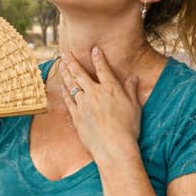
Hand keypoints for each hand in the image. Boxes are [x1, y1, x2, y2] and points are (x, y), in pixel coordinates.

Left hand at [60, 47, 141, 162]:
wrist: (113, 147)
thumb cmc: (128, 128)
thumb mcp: (135, 107)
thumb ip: (131, 91)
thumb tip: (133, 78)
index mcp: (111, 89)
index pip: (103, 69)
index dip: (98, 58)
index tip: (94, 49)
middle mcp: (95, 94)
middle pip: (80, 74)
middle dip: (71, 62)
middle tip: (65, 53)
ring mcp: (83, 104)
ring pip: (71, 85)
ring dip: (65, 73)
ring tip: (60, 65)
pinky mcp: (76, 116)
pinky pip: (68, 100)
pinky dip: (65, 92)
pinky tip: (62, 86)